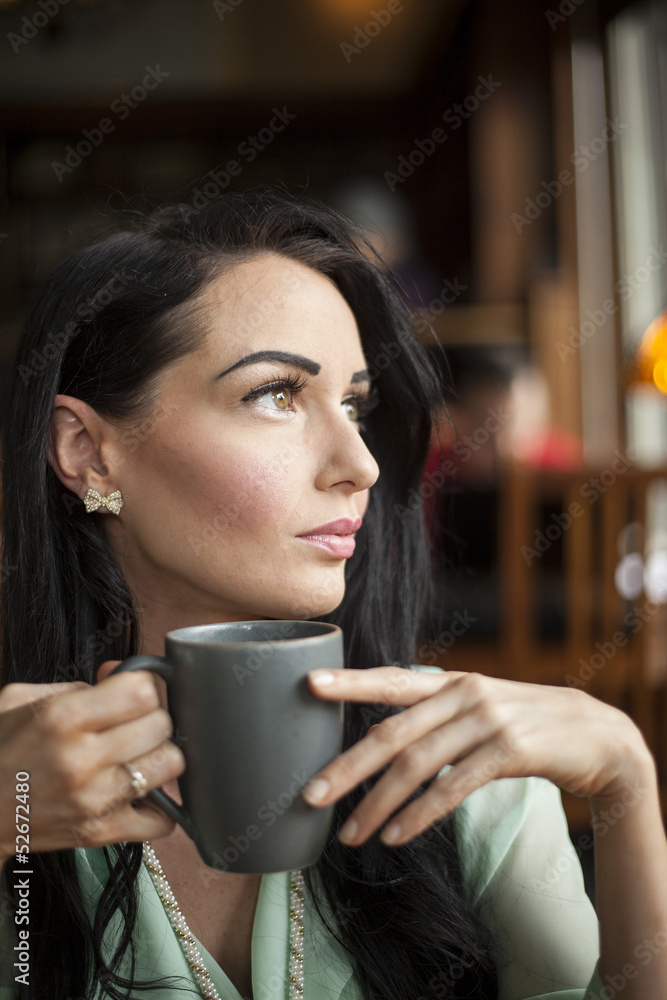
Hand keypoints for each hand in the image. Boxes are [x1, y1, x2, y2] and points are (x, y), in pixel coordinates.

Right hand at [0, 665, 184, 863]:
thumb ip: (76, 683)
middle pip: (161, 724)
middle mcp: (82, 759)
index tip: (131, 694)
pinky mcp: (102, 832)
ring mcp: (95, 800)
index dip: (142, 687)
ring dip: (158, 756)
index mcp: (63, 718)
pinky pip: (162, 819)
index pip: (142, 692)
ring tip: (137, 756)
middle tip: (132, 724)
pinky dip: (160, 805)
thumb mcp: (21, 700)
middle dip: (150, 718)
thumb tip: (119, 672)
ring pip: (170, 765)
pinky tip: (140, 792)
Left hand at [301, 667, 652, 846]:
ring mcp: (487, 721)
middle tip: (310, 795)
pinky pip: (453, 787)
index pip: (391, 679)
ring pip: (417, 765)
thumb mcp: (479, 709)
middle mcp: (464, 694)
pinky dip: (420, 814)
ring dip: (378, 804)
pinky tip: (396, 836)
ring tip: (350, 834)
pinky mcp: (510, 751)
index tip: (308, 685)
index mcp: (451, 682)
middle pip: (392, 732)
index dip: (350, 681)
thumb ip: (434, 716)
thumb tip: (379, 739)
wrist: (596, 734)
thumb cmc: (525, 725)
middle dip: (347, 766)